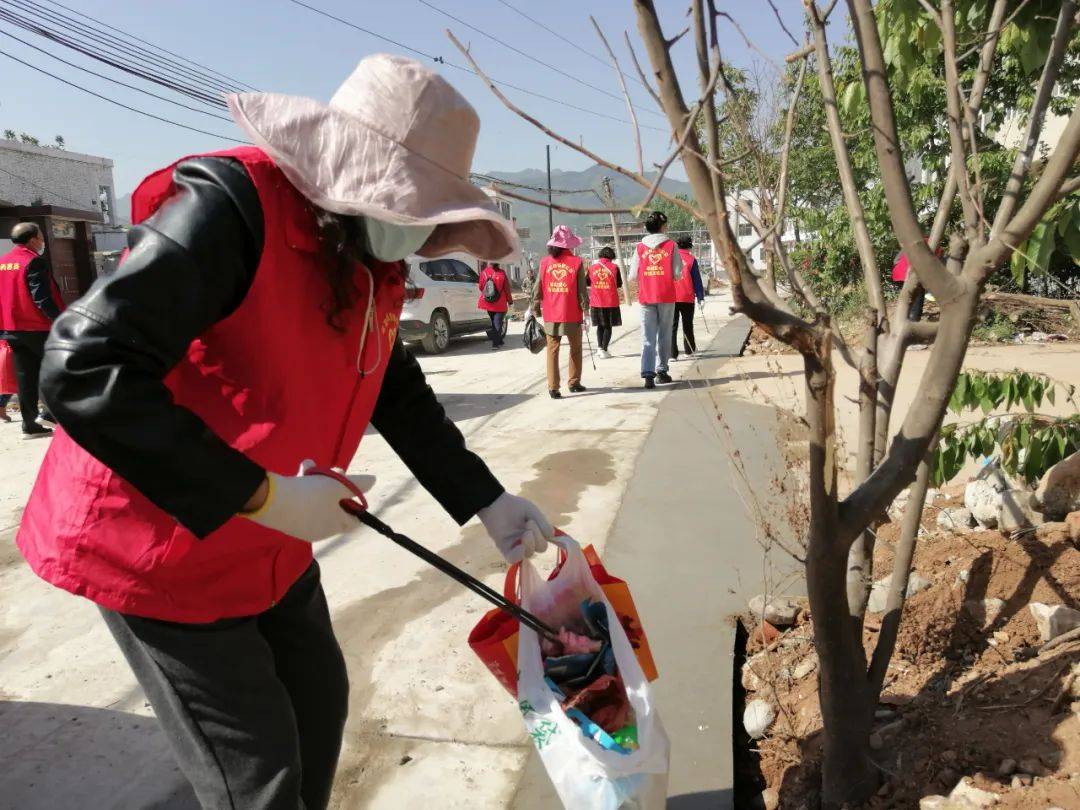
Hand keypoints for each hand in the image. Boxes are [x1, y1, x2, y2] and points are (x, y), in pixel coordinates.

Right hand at [243, 460, 374, 542]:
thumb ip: (358, 484)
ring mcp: (303, 527)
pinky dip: (302, 489)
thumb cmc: (311, 495)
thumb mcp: (338, 486)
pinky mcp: (288, 521)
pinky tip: (298, 473)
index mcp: (337, 526)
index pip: (354, 520)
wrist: (270, 502)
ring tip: (308, 466)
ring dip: (317, 482)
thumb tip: (373, 481)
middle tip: (330, 471)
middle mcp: (322, 531)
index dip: (354, 502)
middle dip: (334, 485)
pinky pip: (302, 504)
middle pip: (335, 507)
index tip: (347, 487)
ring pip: (317, 502)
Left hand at [477, 492, 553, 562]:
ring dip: (530, 543)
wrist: (496, 503)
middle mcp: (527, 542)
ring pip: (529, 554)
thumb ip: (543, 524)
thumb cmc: (515, 506)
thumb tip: (552, 536)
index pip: (546, 540)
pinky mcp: (504, 549)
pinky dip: (519, 555)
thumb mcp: (533, 512)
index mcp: (535, 533)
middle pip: (540, 548)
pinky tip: (521, 546)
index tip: (541, 526)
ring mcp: (516, 546)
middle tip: (529, 523)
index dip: (546, 536)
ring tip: (526, 532)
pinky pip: (514, 559)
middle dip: (539, 536)